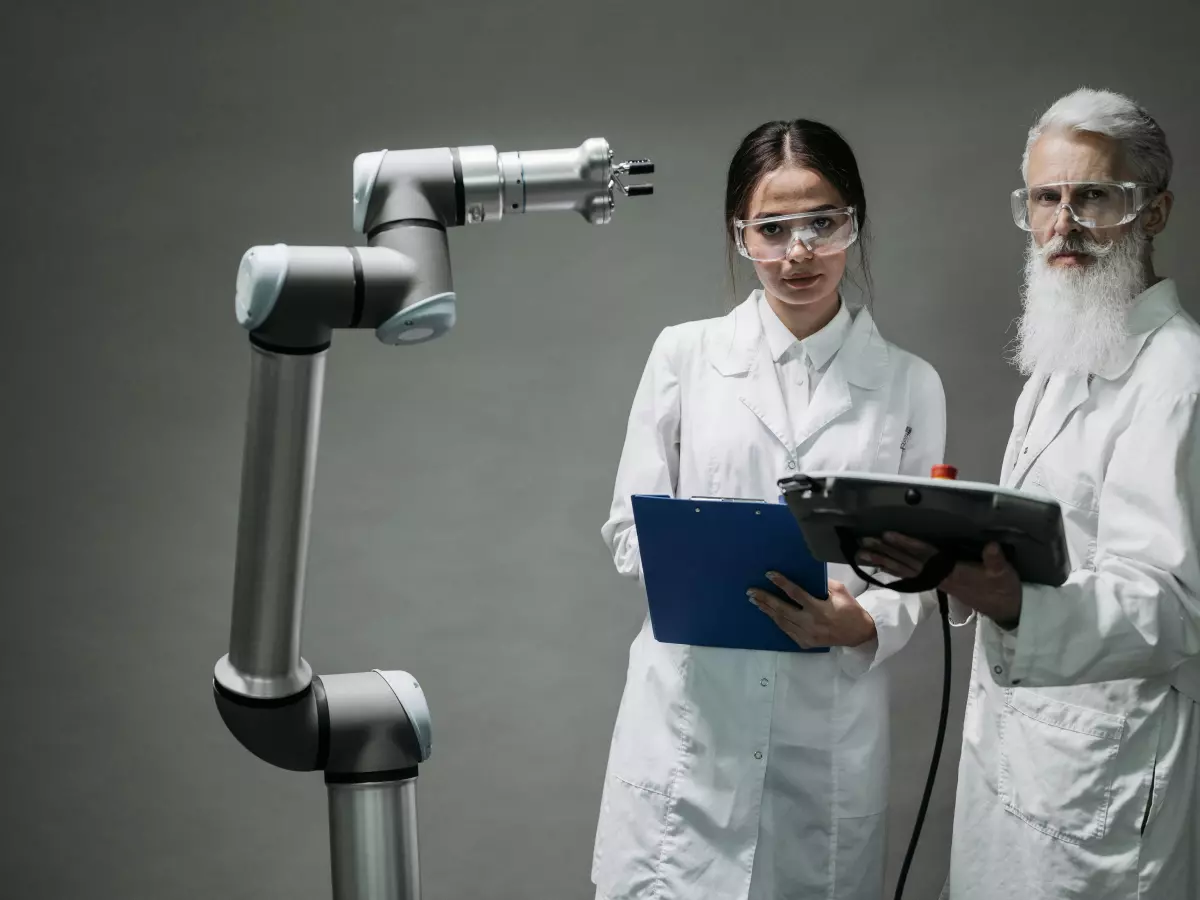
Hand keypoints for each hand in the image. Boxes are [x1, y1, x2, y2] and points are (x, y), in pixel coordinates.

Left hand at [748, 573, 876, 648]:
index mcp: (819, 608)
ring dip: (767, 610)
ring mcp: (807, 635)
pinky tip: (769, 613)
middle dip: (765, 599)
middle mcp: (810, 623)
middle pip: (782, 609)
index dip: (781, 583)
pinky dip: (777, 621)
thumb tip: (804, 575)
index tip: (769, 574)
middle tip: (751, 591)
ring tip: (755, 601)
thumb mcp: (839, 591)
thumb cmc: (849, 608)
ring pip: (781, 621)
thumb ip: (822, 584)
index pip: (796, 593)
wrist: (859, 633)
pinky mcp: (805, 643)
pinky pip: (786, 631)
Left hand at [857, 533, 1022, 628]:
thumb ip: (996, 561)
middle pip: (907, 561)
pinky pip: (910, 576)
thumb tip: (991, 546)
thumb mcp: (1004, 574)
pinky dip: (894, 569)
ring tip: (862, 552)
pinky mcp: (937, 583)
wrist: (1005, 609)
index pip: (925, 554)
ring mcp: (936, 580)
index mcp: (952, 571)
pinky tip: (880, 565)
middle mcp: (939, 576)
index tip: (888, 534)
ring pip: (905, 569)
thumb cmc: (1004, 589)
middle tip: (863, 542)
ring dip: (883, 560)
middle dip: (885, 551)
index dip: (906, 544)